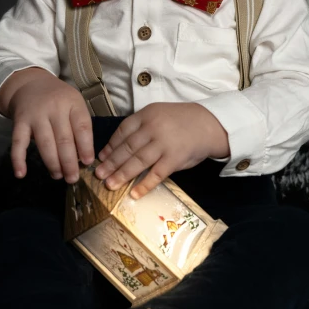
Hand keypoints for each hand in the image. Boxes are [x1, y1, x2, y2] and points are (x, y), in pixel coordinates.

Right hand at [3, 71, 94, 182]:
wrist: (30, 84)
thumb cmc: (58, 99)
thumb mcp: (74, 104)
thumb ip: (80, 127)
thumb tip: (84, 158)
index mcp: (72, 103)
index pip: (82, 127)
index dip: (86, 147)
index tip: (88, 163)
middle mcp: (54, 108)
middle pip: (64, 139)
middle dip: (69, 162)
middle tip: (73, 178)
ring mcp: (36, 115)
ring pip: (45, 143)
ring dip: (52, 163)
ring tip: (58, 176)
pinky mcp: (19, 122)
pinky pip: (18, 142)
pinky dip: (18, 159)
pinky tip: (21, 174)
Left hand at [94, 102, 229, 199]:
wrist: (209, 124)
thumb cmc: (181, 121)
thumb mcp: (158, 114)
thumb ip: (141, 128)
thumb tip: (118, 148)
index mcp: (147, 115)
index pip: (122, 132)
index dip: (110, 146)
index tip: (101, 158)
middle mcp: (153, 128)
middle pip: (127, 148)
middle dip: (111, 163)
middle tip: (99, 175)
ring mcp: (164, 144)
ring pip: (138, 161)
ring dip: (122, 175)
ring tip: (110, 185)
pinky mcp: (175, 159)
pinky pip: (156, 174)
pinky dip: (144, 185)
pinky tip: (134, 193)